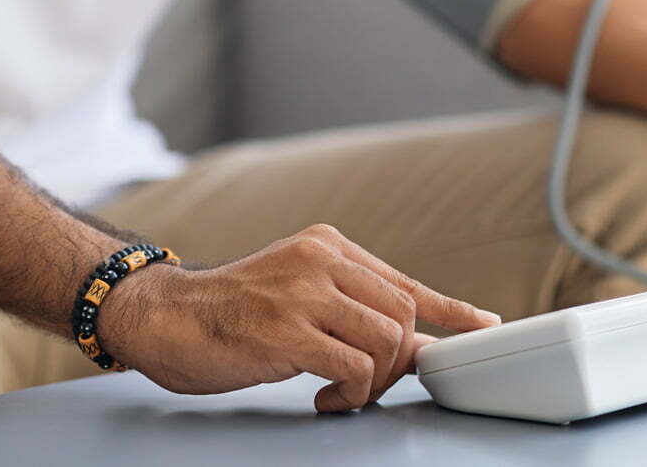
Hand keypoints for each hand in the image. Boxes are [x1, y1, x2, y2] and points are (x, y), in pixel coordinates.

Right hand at [99, 224, 499, 410]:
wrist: (163, 317)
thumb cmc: (233, 312)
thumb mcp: (300, 294)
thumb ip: (356, 310)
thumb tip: (419, 343)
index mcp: (329, 246)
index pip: (405, 282)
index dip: (450, 309)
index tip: (483, 326)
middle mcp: (322, 260)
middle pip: (402, 316)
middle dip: (401, 361)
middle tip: (372, 385)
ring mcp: (304, 293)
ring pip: (385, 342)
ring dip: (375, 382)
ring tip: (344, 394)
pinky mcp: (286, 331)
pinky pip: (355, 368)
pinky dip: (351, 394)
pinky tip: (323, 399)